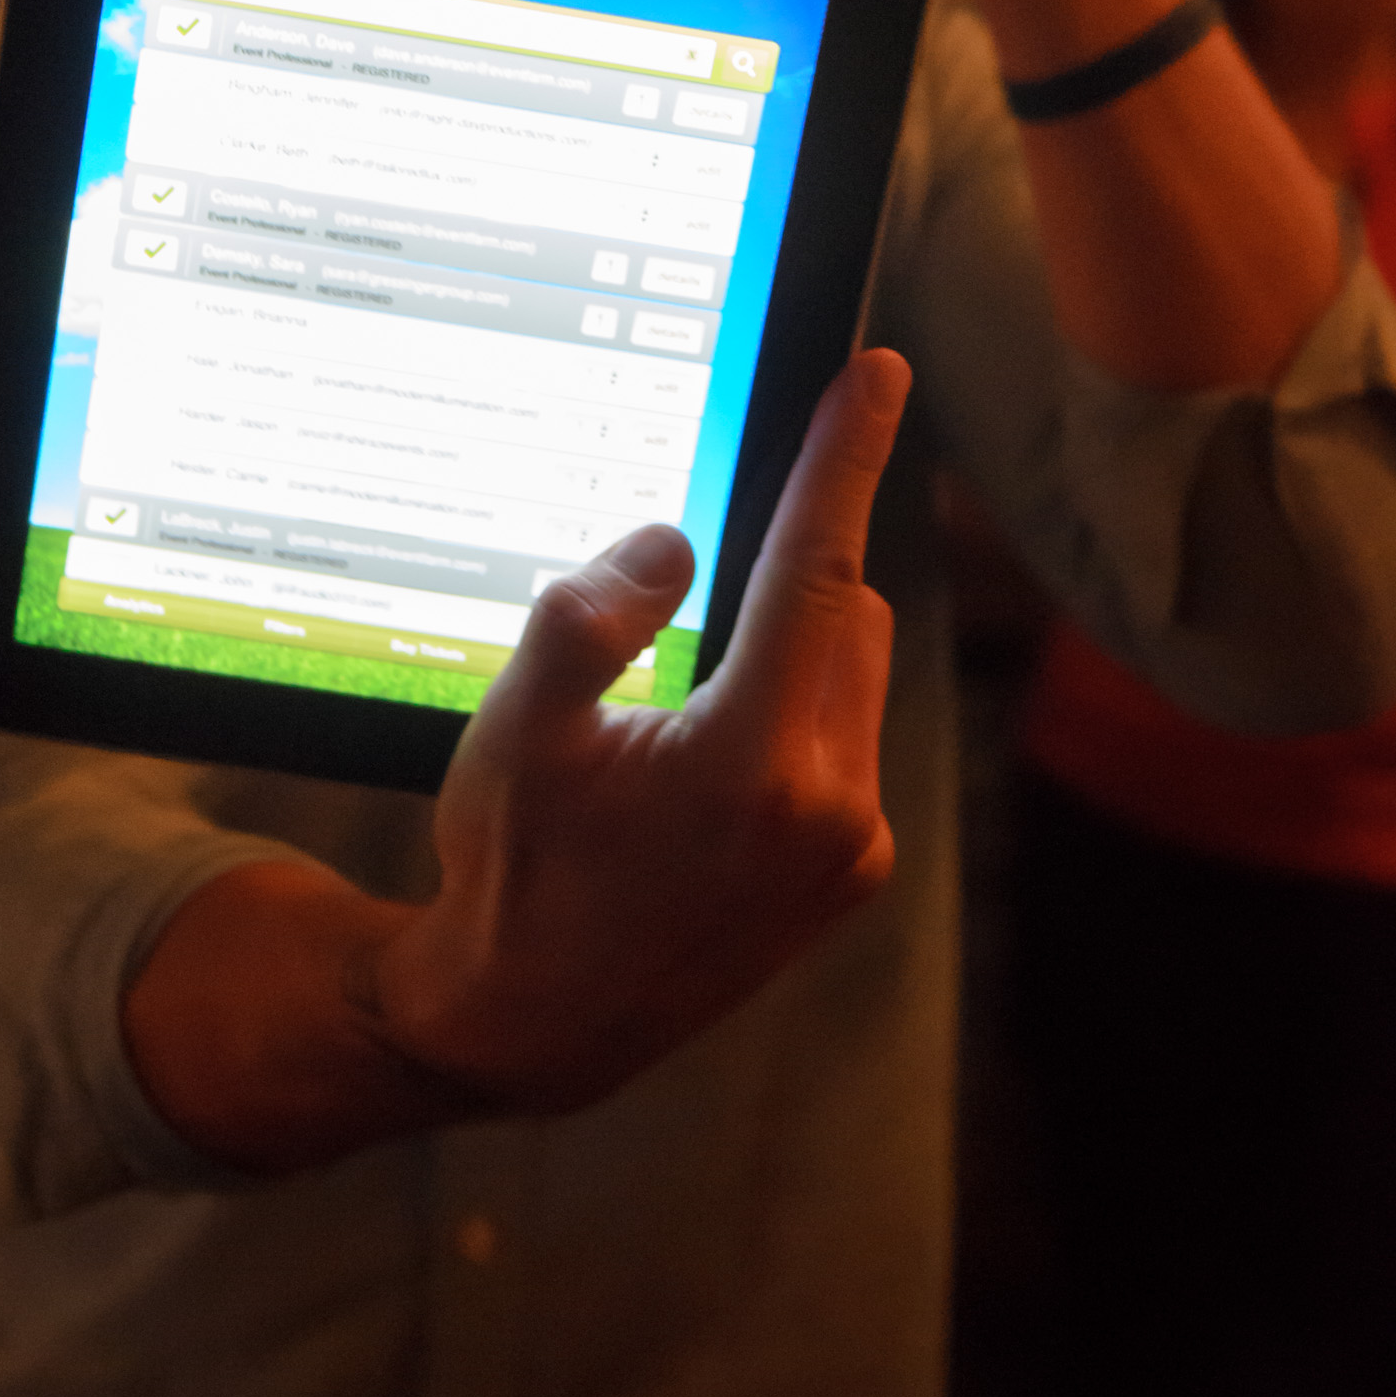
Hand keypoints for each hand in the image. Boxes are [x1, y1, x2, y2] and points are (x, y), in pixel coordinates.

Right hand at [125, 350, 906, 1168]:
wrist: (531, 1024)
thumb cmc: (514, 871)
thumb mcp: (516, 730)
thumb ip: (588, 619)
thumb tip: (670, 541)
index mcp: (751, 763)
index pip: (818, 568)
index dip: (847, 457)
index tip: (880, 373)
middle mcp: (829, 809)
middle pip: (842, 610)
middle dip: (783, 569)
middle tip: (688, 592)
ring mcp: (851, 849)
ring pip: (852, 669)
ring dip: (792, 641)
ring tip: (678, 705)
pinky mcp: (852, 874)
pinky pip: (847, 736)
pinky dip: (795, 707)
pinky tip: (706, 759)